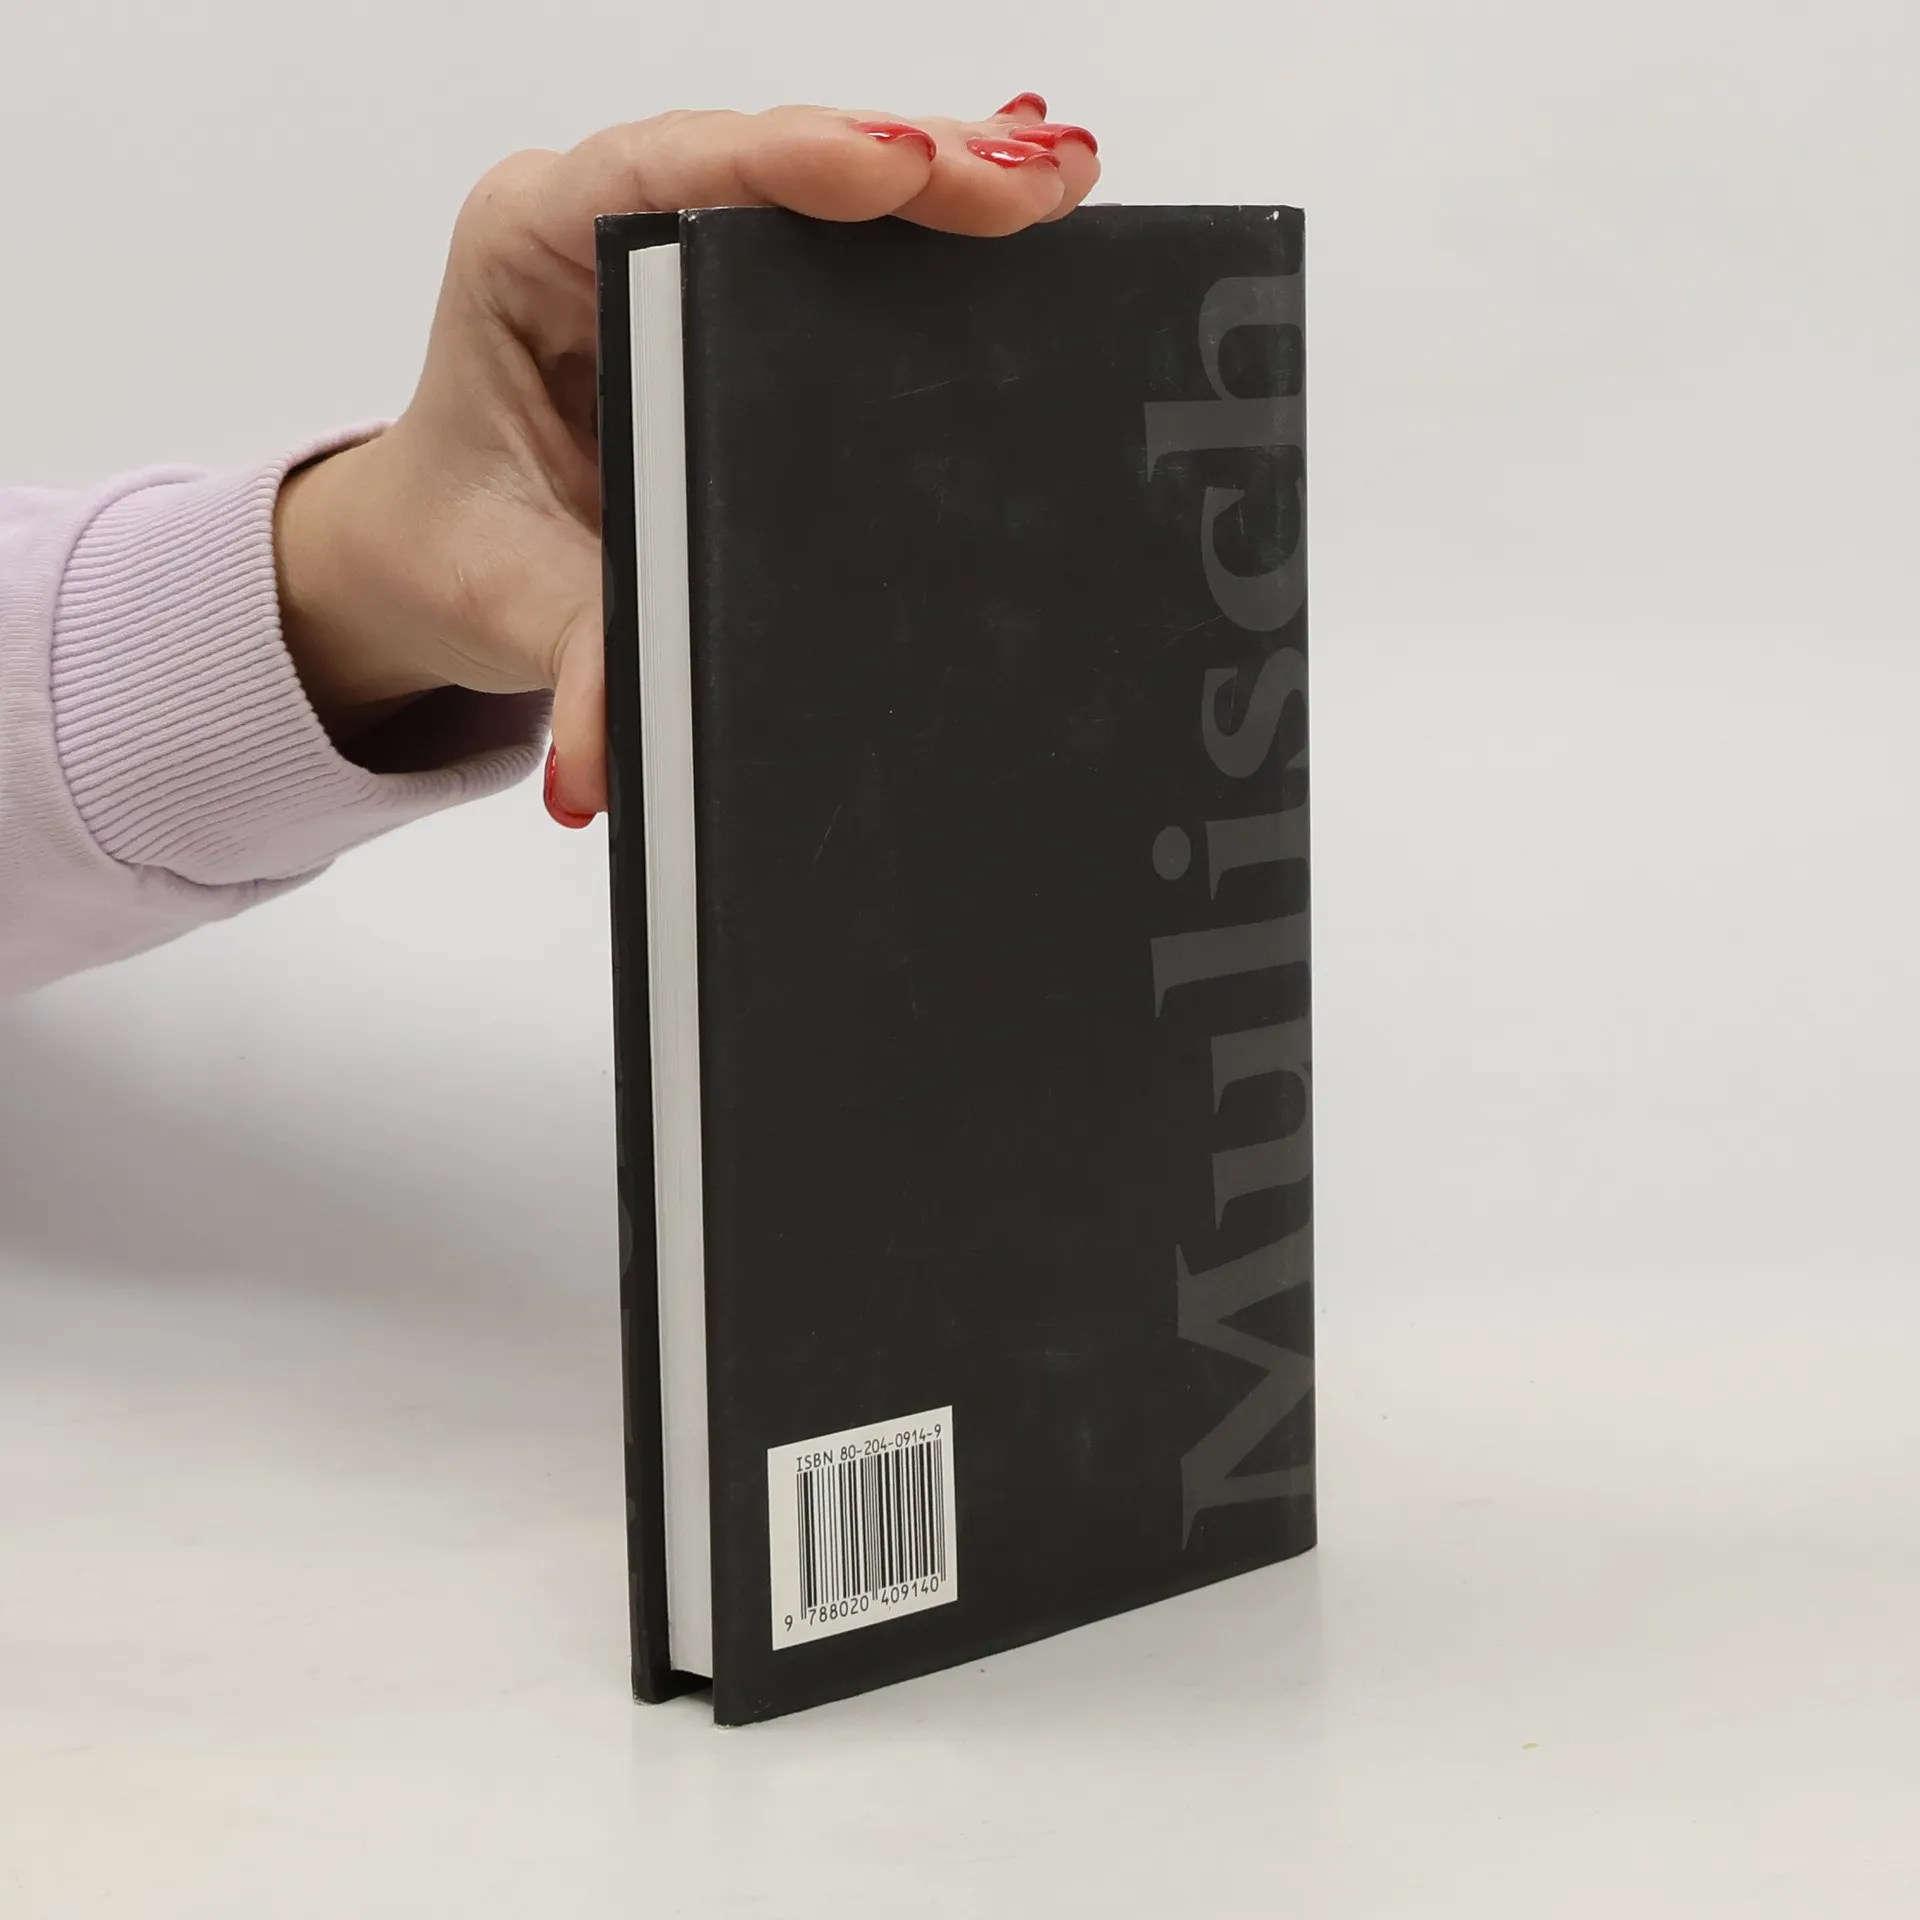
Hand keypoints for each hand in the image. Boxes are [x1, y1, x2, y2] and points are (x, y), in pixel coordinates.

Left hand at [272, 95, 1100, 817]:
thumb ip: (578, 660)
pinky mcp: (718, 285)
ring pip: (816, 180)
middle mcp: (599, 220)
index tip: (905, 174)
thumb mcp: (513, 608)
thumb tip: (612, 757)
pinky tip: (1011, 217)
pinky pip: (826, 233)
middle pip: (774, 157)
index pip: (671, 174)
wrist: (439, 557)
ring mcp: (666, 242)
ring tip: (1054, 179)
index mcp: (525, 250)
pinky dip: (922, 227)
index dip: (798, 163)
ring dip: (940, 178)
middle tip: (1036, 180)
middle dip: (916, 162)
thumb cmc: (465, 551)